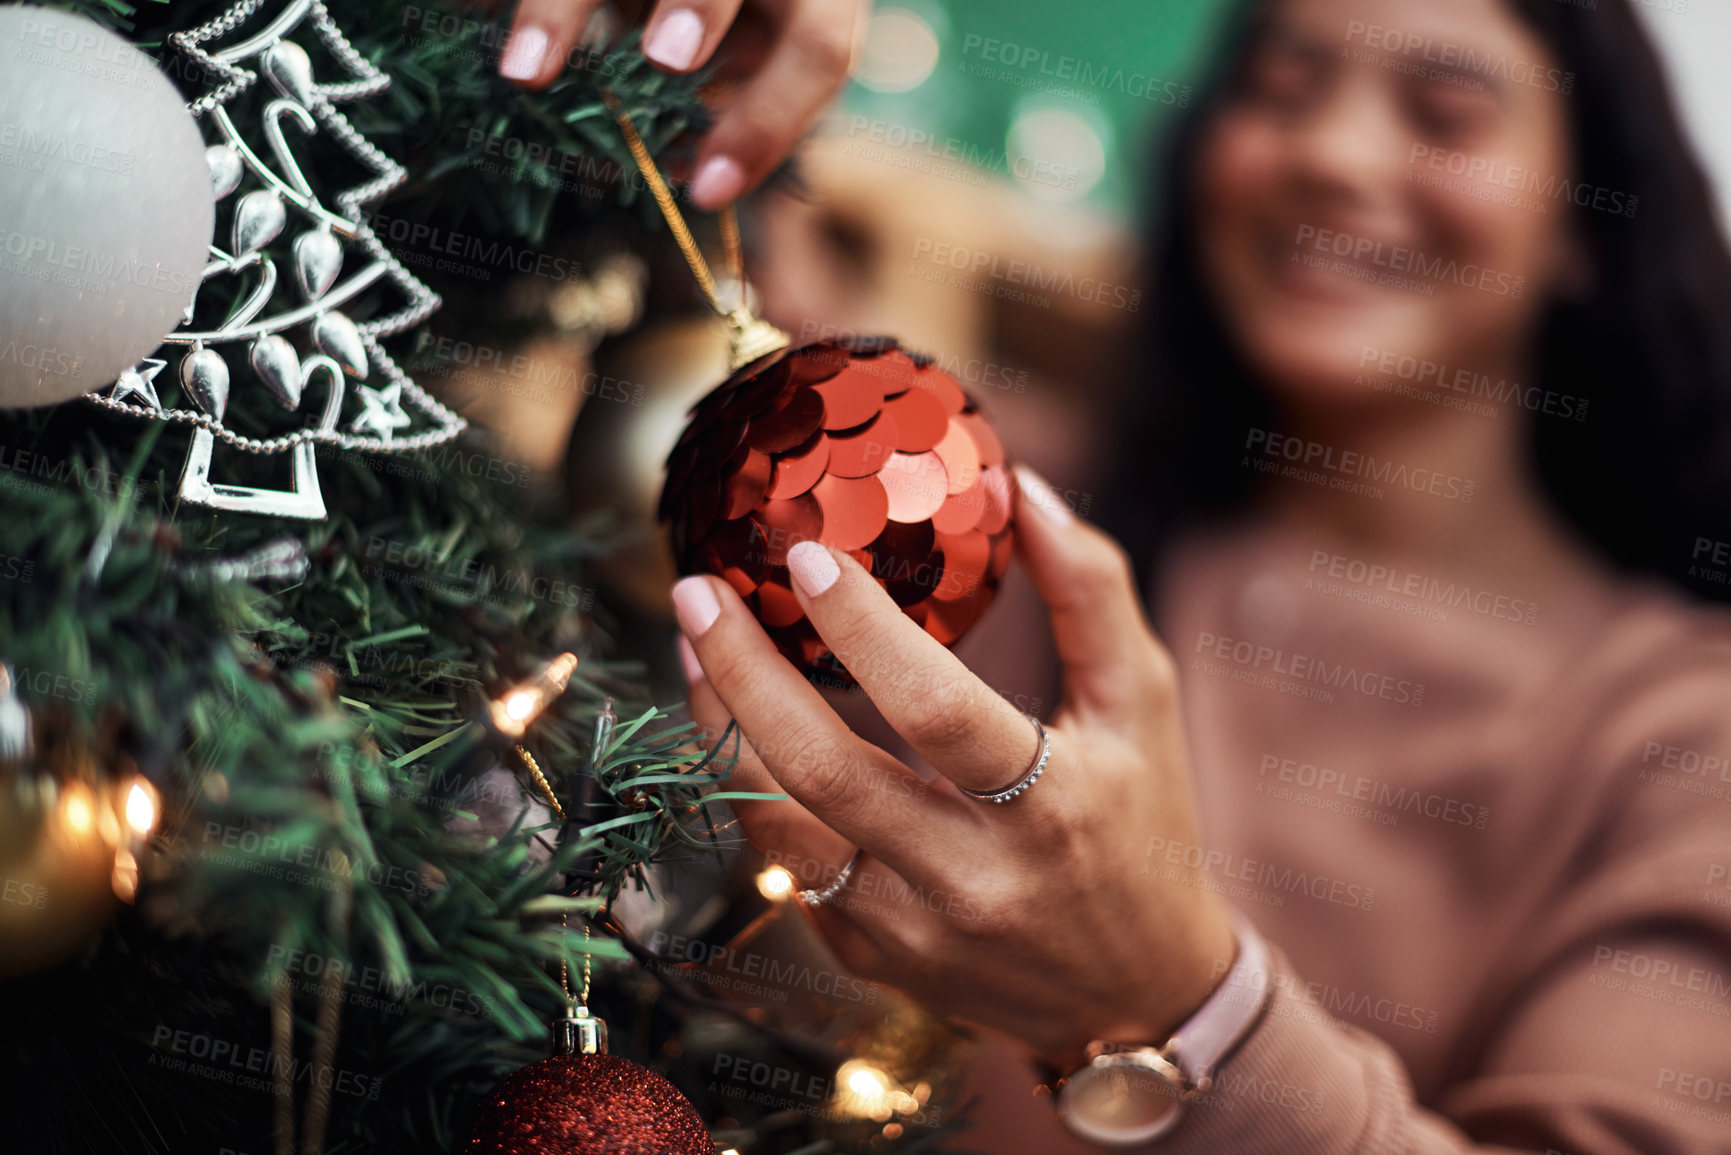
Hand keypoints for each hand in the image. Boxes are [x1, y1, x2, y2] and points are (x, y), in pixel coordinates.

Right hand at [498, 0, 865, 208]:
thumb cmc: (738, 15)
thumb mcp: (751, 51)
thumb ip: (735, 100)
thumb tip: (696, 179)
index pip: (818, 51)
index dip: (769, 123)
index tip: (706, 190)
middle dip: (700, 4)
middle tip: (666, 58)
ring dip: (565, 7)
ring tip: (527, 71)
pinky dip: (522, 3)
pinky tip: (470, 18)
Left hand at [673, 466, 1237, 1064]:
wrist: (1136, 993)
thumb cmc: (1142, 824)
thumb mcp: (1142, 702)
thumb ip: (1091, 589)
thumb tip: (1021, 484)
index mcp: (1050, 807)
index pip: (934, 709)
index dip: (859, 628)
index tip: (802, 555)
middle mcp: (972, 879)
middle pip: (823, 772)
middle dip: (742, 674)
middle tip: (697, 594)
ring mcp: (911, 930)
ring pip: (779, 827)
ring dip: (724, 730)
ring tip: (697, 652)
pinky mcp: (871, 957)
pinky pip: (788, 867)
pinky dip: (754, 791)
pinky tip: (741, 729)